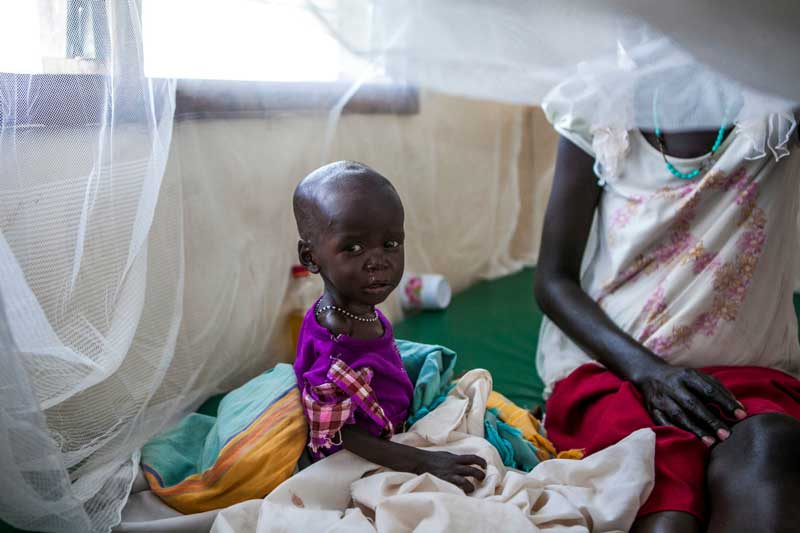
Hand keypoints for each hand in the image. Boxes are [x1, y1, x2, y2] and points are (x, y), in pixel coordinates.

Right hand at [414, 450, 486, 492]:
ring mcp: (450, 475)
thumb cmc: (433, 458)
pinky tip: (463, 493)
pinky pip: (456, 488)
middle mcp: (454, 466)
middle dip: (480, 475)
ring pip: (466, 482)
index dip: (481, 462)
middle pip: (473, 470)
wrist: (420, 461)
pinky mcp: (445, 482)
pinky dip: (461, 491)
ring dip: (472, 486)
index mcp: (455, 458)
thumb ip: (456, 458)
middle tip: (482, 478)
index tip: (485, 466)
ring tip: (472, 489)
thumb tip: (465, 461)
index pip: (473, 458)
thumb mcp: (446, 454)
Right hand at [631, 361, 746, 445]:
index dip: (725, 403)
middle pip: (693, 404)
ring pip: (679, 415)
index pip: (709, 390)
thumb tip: (740, 410)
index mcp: (688, 375)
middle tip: (726, 435)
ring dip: (695, 430)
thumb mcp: (699, 377)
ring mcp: (661, 398)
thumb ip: (719, 391)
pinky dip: (677, 432)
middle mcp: (673, 385)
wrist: (650, 374)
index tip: (741, 416)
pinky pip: (664, 423)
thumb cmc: (683, 379)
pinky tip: (689, 441)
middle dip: (710, 420)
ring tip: (711, 443)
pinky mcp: (652, 409)